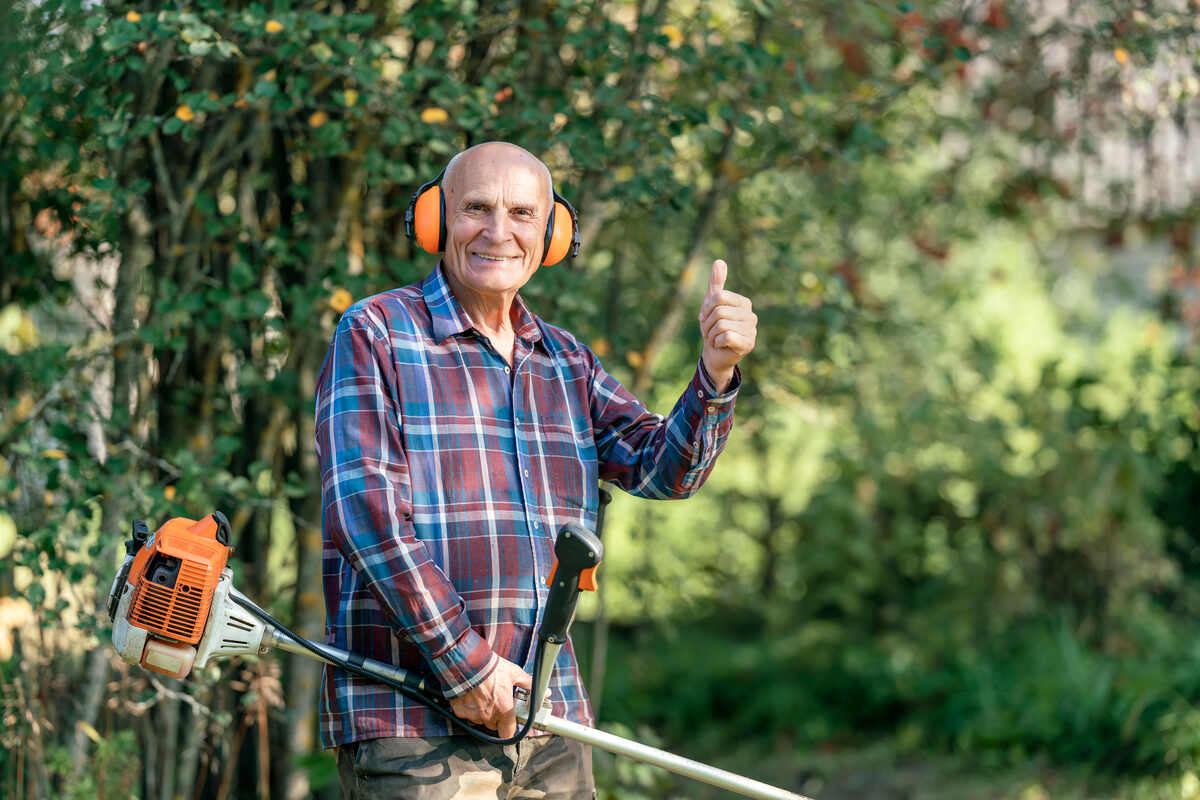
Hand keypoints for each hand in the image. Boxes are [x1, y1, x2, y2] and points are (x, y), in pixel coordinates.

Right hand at [449, 656, 531, 738]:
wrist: (467, 662)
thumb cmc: (491, 668)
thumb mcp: (514, 673)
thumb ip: (529, 684)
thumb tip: (545, 691)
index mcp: (503, 710)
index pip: (508, 734)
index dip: (510, 729)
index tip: (511, 723)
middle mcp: (488, 716)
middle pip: (494, 725)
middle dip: (496, 716)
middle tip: (496, 701)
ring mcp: (472, 715)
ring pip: (479, 720)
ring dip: (482, 712)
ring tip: (482, 695)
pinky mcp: (459, 711)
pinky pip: (465, 714)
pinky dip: (468, 707)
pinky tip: (470, 695)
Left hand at [699, 259, 756, 390]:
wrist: (714, 354)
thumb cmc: (713, 327)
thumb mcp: (711, 303)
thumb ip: (716, 283)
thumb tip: (719, 261)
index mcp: (744, 303)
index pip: (719, 297)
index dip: (706, 308)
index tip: (706, 317)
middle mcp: (751, 315)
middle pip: (719, 311)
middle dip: (707, 323)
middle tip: (709, 331)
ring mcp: (752, 331)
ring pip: (722, 325)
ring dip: (711, 334)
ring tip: (715, 338)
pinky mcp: (748, 344)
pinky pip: (726, 336)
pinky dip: (717, 342)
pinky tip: (721, 345)